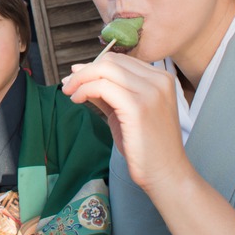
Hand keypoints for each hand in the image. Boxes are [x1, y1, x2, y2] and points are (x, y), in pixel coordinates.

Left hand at [61, 54, 187, 193]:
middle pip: (111, 61)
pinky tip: (78, 100)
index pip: (119, 60)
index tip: (75, 77)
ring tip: (71, 93)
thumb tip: (78, 73)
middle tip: (68, 85)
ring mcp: (150, 92)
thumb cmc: (146, 146)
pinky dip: (85, 90)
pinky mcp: (138, 107)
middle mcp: (159, 80)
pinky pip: (102, 87)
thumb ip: (107, 91)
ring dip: (81, 79)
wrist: (166, 174)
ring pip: (105, 69)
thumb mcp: (125, 111)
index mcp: (161, 78)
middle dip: (84, 71)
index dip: (93, 66)